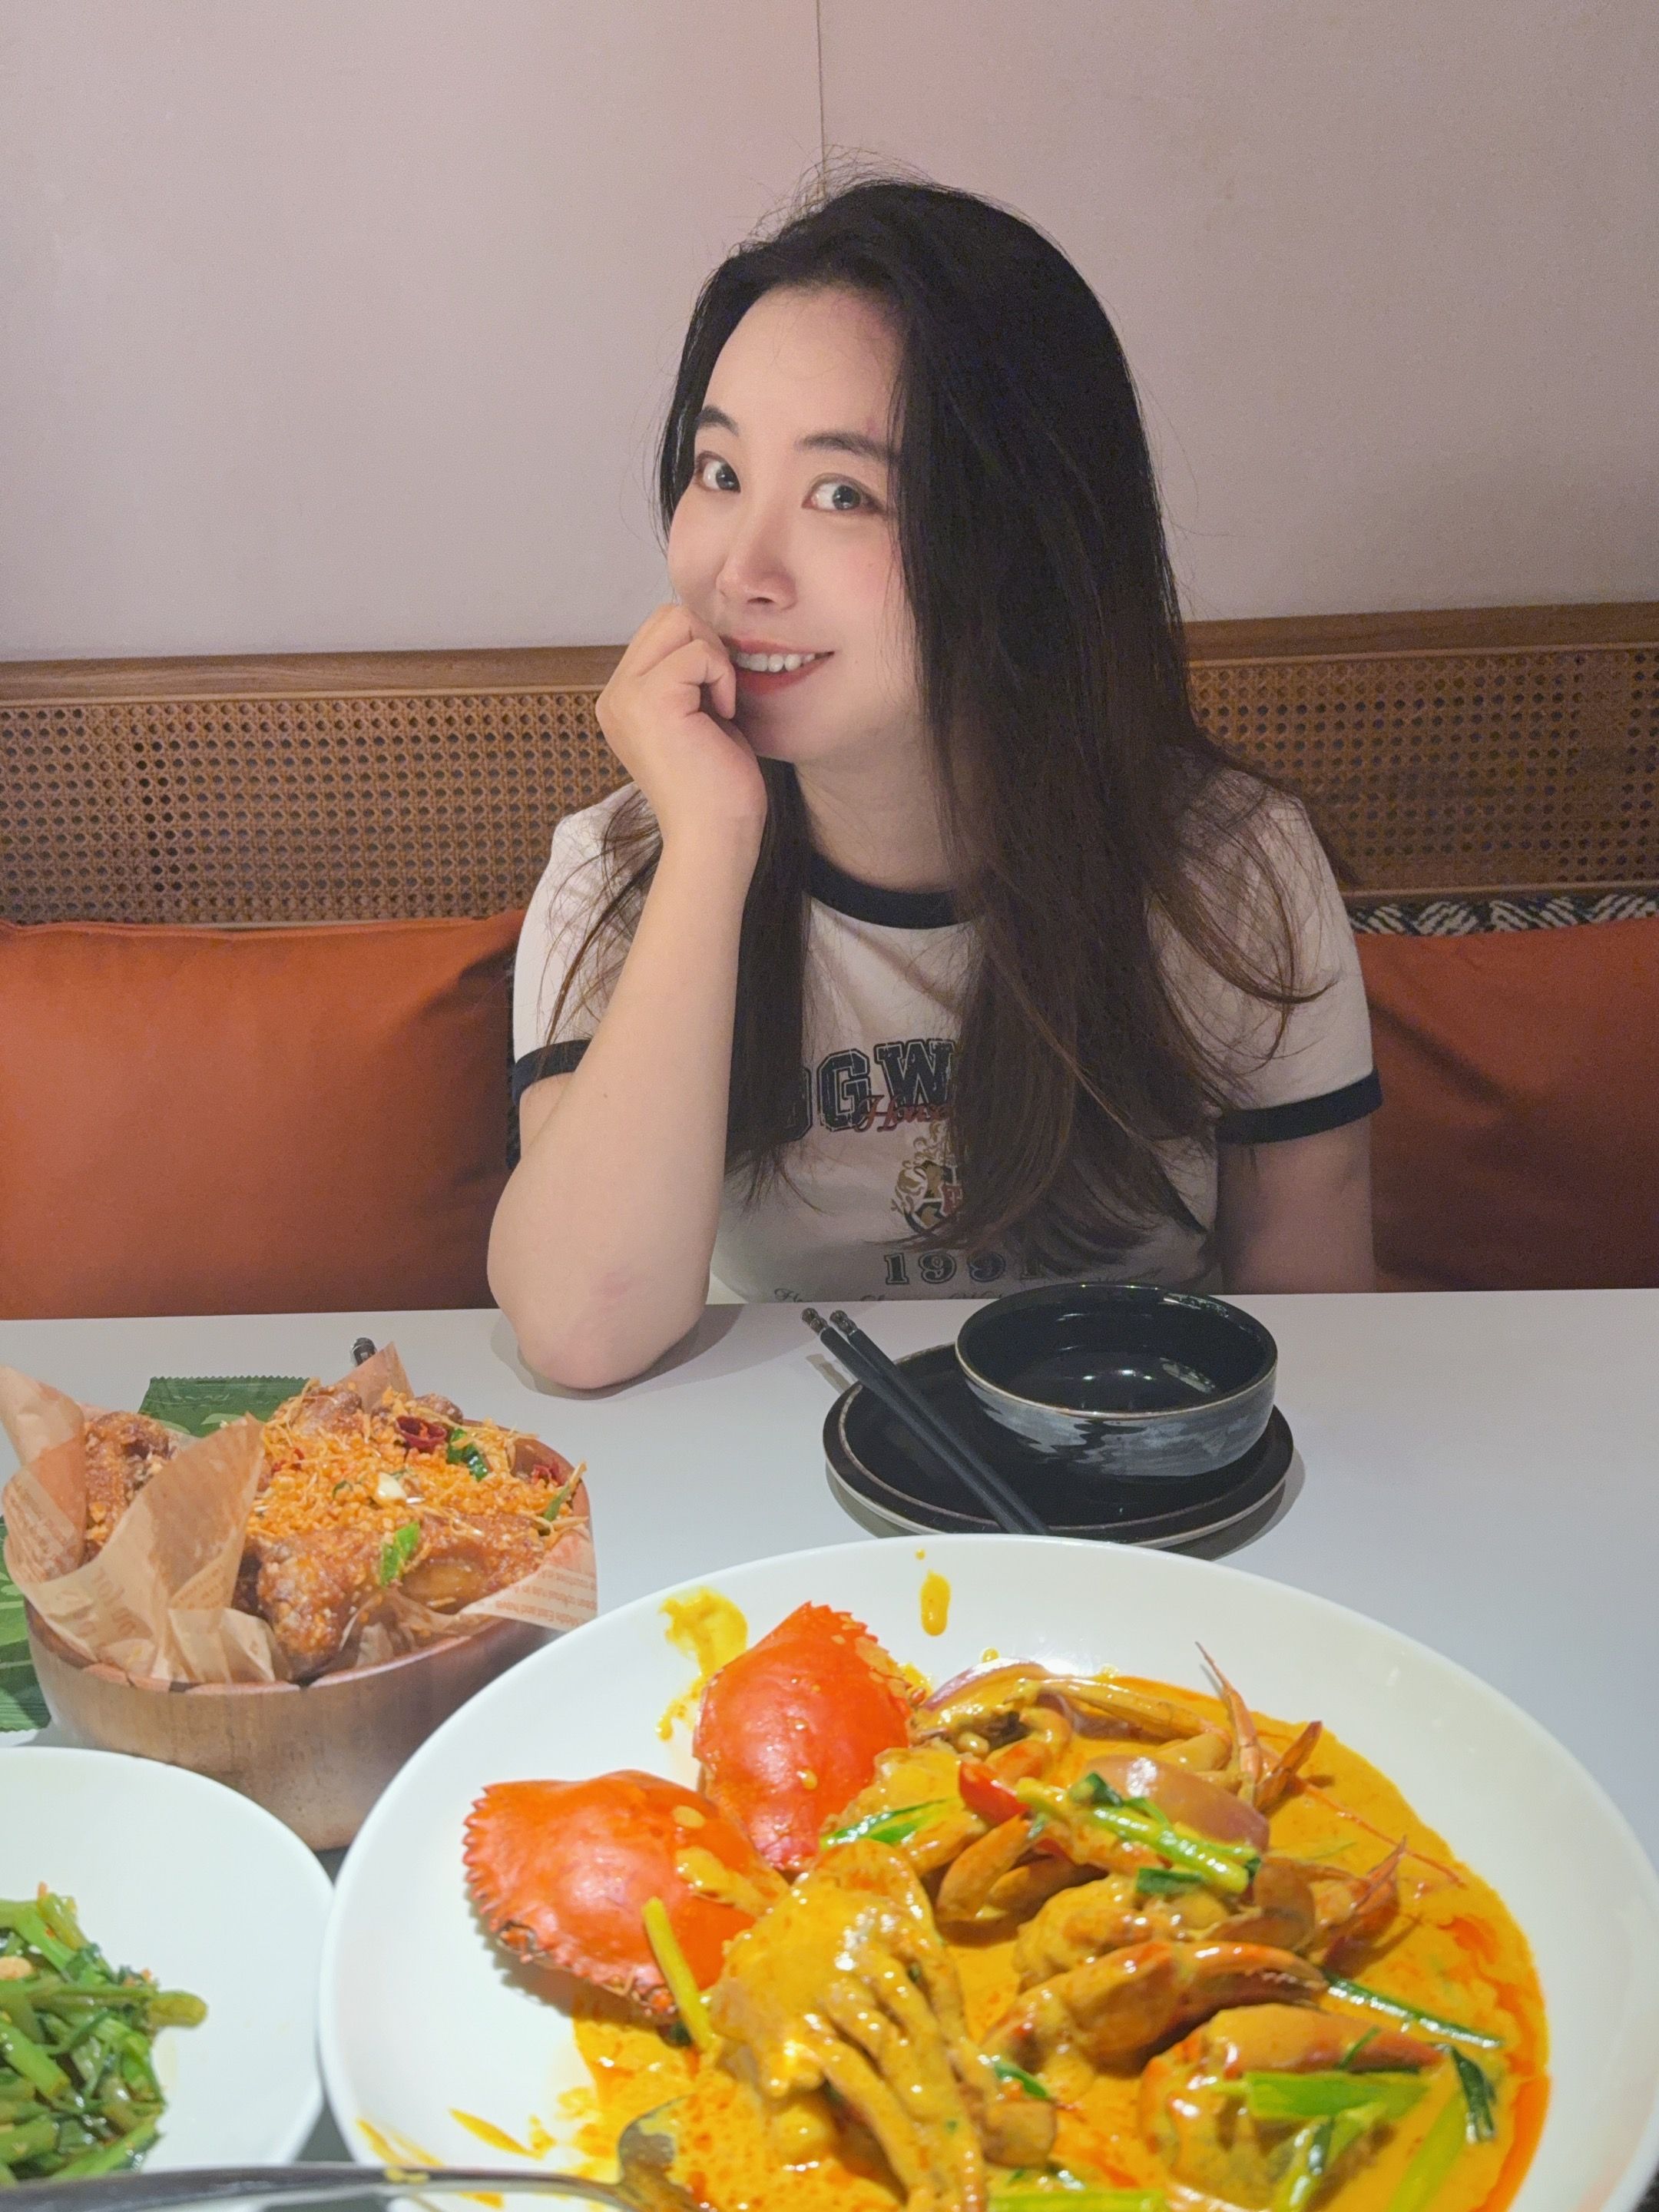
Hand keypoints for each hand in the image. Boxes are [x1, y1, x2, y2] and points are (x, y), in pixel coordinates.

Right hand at [596, 604, 767, 850]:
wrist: (714, 837)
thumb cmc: (717, 788)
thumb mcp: (695, 719)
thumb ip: (687, 679)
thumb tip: (707, 633)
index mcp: (621, 700)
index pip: (661, 630)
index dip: (701, 651)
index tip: (715, 700)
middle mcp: (614, 695)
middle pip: (668, 615)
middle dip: (707, 645)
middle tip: (720, 696)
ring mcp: (625, 696)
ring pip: (680, 621)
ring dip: (714, 658)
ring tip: (719, 706)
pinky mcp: (650, 699)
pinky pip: (699, 651)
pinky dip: (723, 677)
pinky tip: (723, 717)